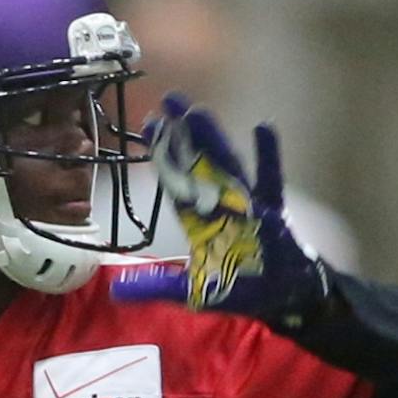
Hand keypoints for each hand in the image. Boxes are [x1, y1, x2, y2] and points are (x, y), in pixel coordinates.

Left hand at [111, 95, 331, 324]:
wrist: (283, 298)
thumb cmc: (239, 288)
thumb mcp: (191, 291)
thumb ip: (156, 287)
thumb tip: (114, 292)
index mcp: (199, 219)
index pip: (176, 180)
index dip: (163, 153)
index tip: (150, 124)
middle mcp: (220, 204)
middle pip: (199, 163)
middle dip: (184, 133)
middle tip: (170, 98)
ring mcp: (248, 205)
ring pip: (228, 165)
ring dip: (214, 139)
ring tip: (198, 112)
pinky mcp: (275, 213)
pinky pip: (271, 180)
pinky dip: (268, 156)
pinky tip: (262, 126)